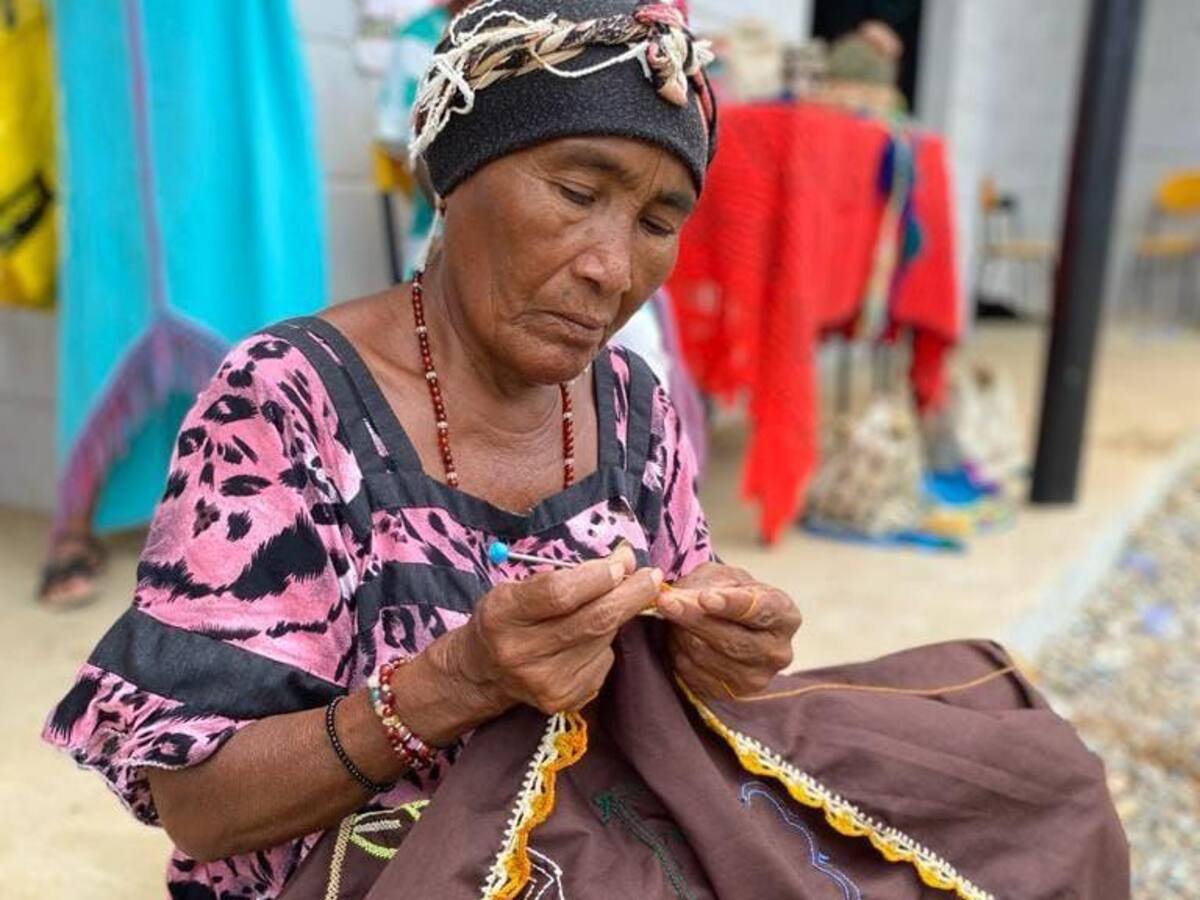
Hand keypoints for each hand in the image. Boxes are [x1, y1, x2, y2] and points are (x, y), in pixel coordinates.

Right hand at [455, 544, 661, 714]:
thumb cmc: (509, 616)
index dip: (597, 576)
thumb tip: (625, 560)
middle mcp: (520, 652)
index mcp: (502, 614)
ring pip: (603, 639)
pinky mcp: (562, 700)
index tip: (622, 562)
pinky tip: (588, 638)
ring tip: (611, 602)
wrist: (484, 671)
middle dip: (630, 594)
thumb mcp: (521, 586)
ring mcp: (543, 682)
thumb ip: (569, 573)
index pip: (559, 594)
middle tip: (650, 576)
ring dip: (617, 615)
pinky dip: (605, 642)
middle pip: (592, 620)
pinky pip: (602, 660)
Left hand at [655, 563, 800, 698]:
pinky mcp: (731, 695)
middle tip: (665, 601)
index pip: (761, 611)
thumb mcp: (720, 578)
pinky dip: (679, 653)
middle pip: (733, 640)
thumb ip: (704, 586)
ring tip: (673, 616)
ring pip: (708, 656)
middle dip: (695, 619)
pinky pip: (694, 673)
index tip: (704, 598)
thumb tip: (678, 599)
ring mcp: (757, 679)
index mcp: (785, 616)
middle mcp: (778, 652)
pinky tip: (677, 638)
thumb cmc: (724, 593)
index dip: (732, 604)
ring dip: (682, 634)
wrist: (721, 622)